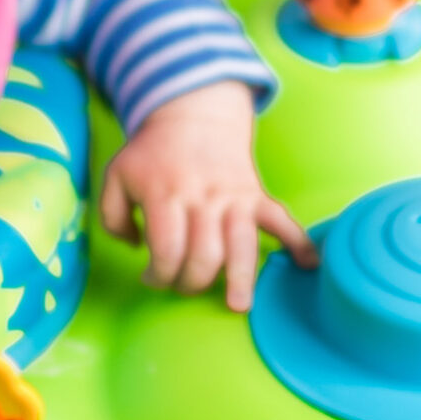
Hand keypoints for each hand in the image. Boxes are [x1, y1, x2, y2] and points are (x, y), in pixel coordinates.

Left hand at [98, 80, 315, 309]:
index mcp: (165, 195)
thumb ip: (111, 217)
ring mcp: (233, 197)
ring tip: (239, 306)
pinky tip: (309, 264)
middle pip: (204, 256)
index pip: (166, 250)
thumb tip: (135, 249)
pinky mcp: (255, 194)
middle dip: (192, 283)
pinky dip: (298, 242)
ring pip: (242, 245)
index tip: (152, 279)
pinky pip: (281, 219)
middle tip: (183, 285)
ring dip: (241, 279)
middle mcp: (202, 198)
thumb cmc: (151, 153)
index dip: (158, 275)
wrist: (193, 113)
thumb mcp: (116, 177)